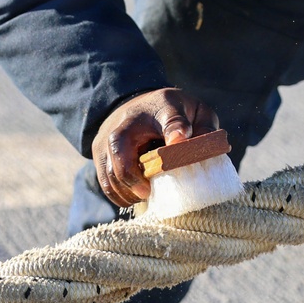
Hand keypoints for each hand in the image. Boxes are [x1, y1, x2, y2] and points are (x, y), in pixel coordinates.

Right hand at [91, 87, 218, 207]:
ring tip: (144, 196)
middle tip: (148, 192)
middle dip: (133, 177)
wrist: (141, 105)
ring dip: (126, 191)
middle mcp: (127, 121)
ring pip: (109, 172)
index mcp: (161, 106)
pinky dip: (119, 195)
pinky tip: (135, 196)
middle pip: (120, 148)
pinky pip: (105, 182)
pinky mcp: (98, 153)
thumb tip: (200, 149)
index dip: (175, 130)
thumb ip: (204, 126)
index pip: (169, 117)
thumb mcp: (196, 111)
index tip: (180, 142)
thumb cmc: (173, 114)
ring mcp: (108, 137)